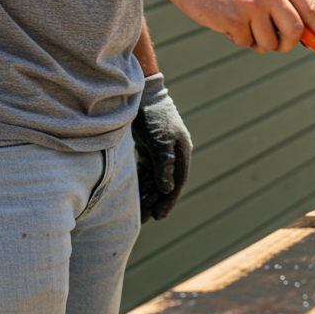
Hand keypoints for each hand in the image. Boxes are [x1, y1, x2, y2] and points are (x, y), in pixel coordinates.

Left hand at [133, 75, 191, 222]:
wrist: (141, 94)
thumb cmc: (154, 115)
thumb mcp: (160, 140)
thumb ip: (164, 165)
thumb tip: (168, 189)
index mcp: (181, 152)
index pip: (177, 182)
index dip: (169, 201)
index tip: (159, 216)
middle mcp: (173, 155)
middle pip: (165, 184)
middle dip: (155, 201)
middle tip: (145, 219)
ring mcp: (161, 152)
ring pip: (155, 180)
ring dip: (147, 195)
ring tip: (138, 213)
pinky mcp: (148, 150)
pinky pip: (146, 172)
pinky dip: (141, 183)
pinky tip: (133, 195)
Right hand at [168, 0, 314, 54]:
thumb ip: (282, 0)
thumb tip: (307, 32)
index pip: (311, 8)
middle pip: (296, 32)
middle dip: (287, 43)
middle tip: (274, 40)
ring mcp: (252, 3)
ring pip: (271, 43)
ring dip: (258, 41)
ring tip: (241, 21)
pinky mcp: (234, 17)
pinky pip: (246, 43)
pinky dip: (238, 38)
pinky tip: (226, 19)